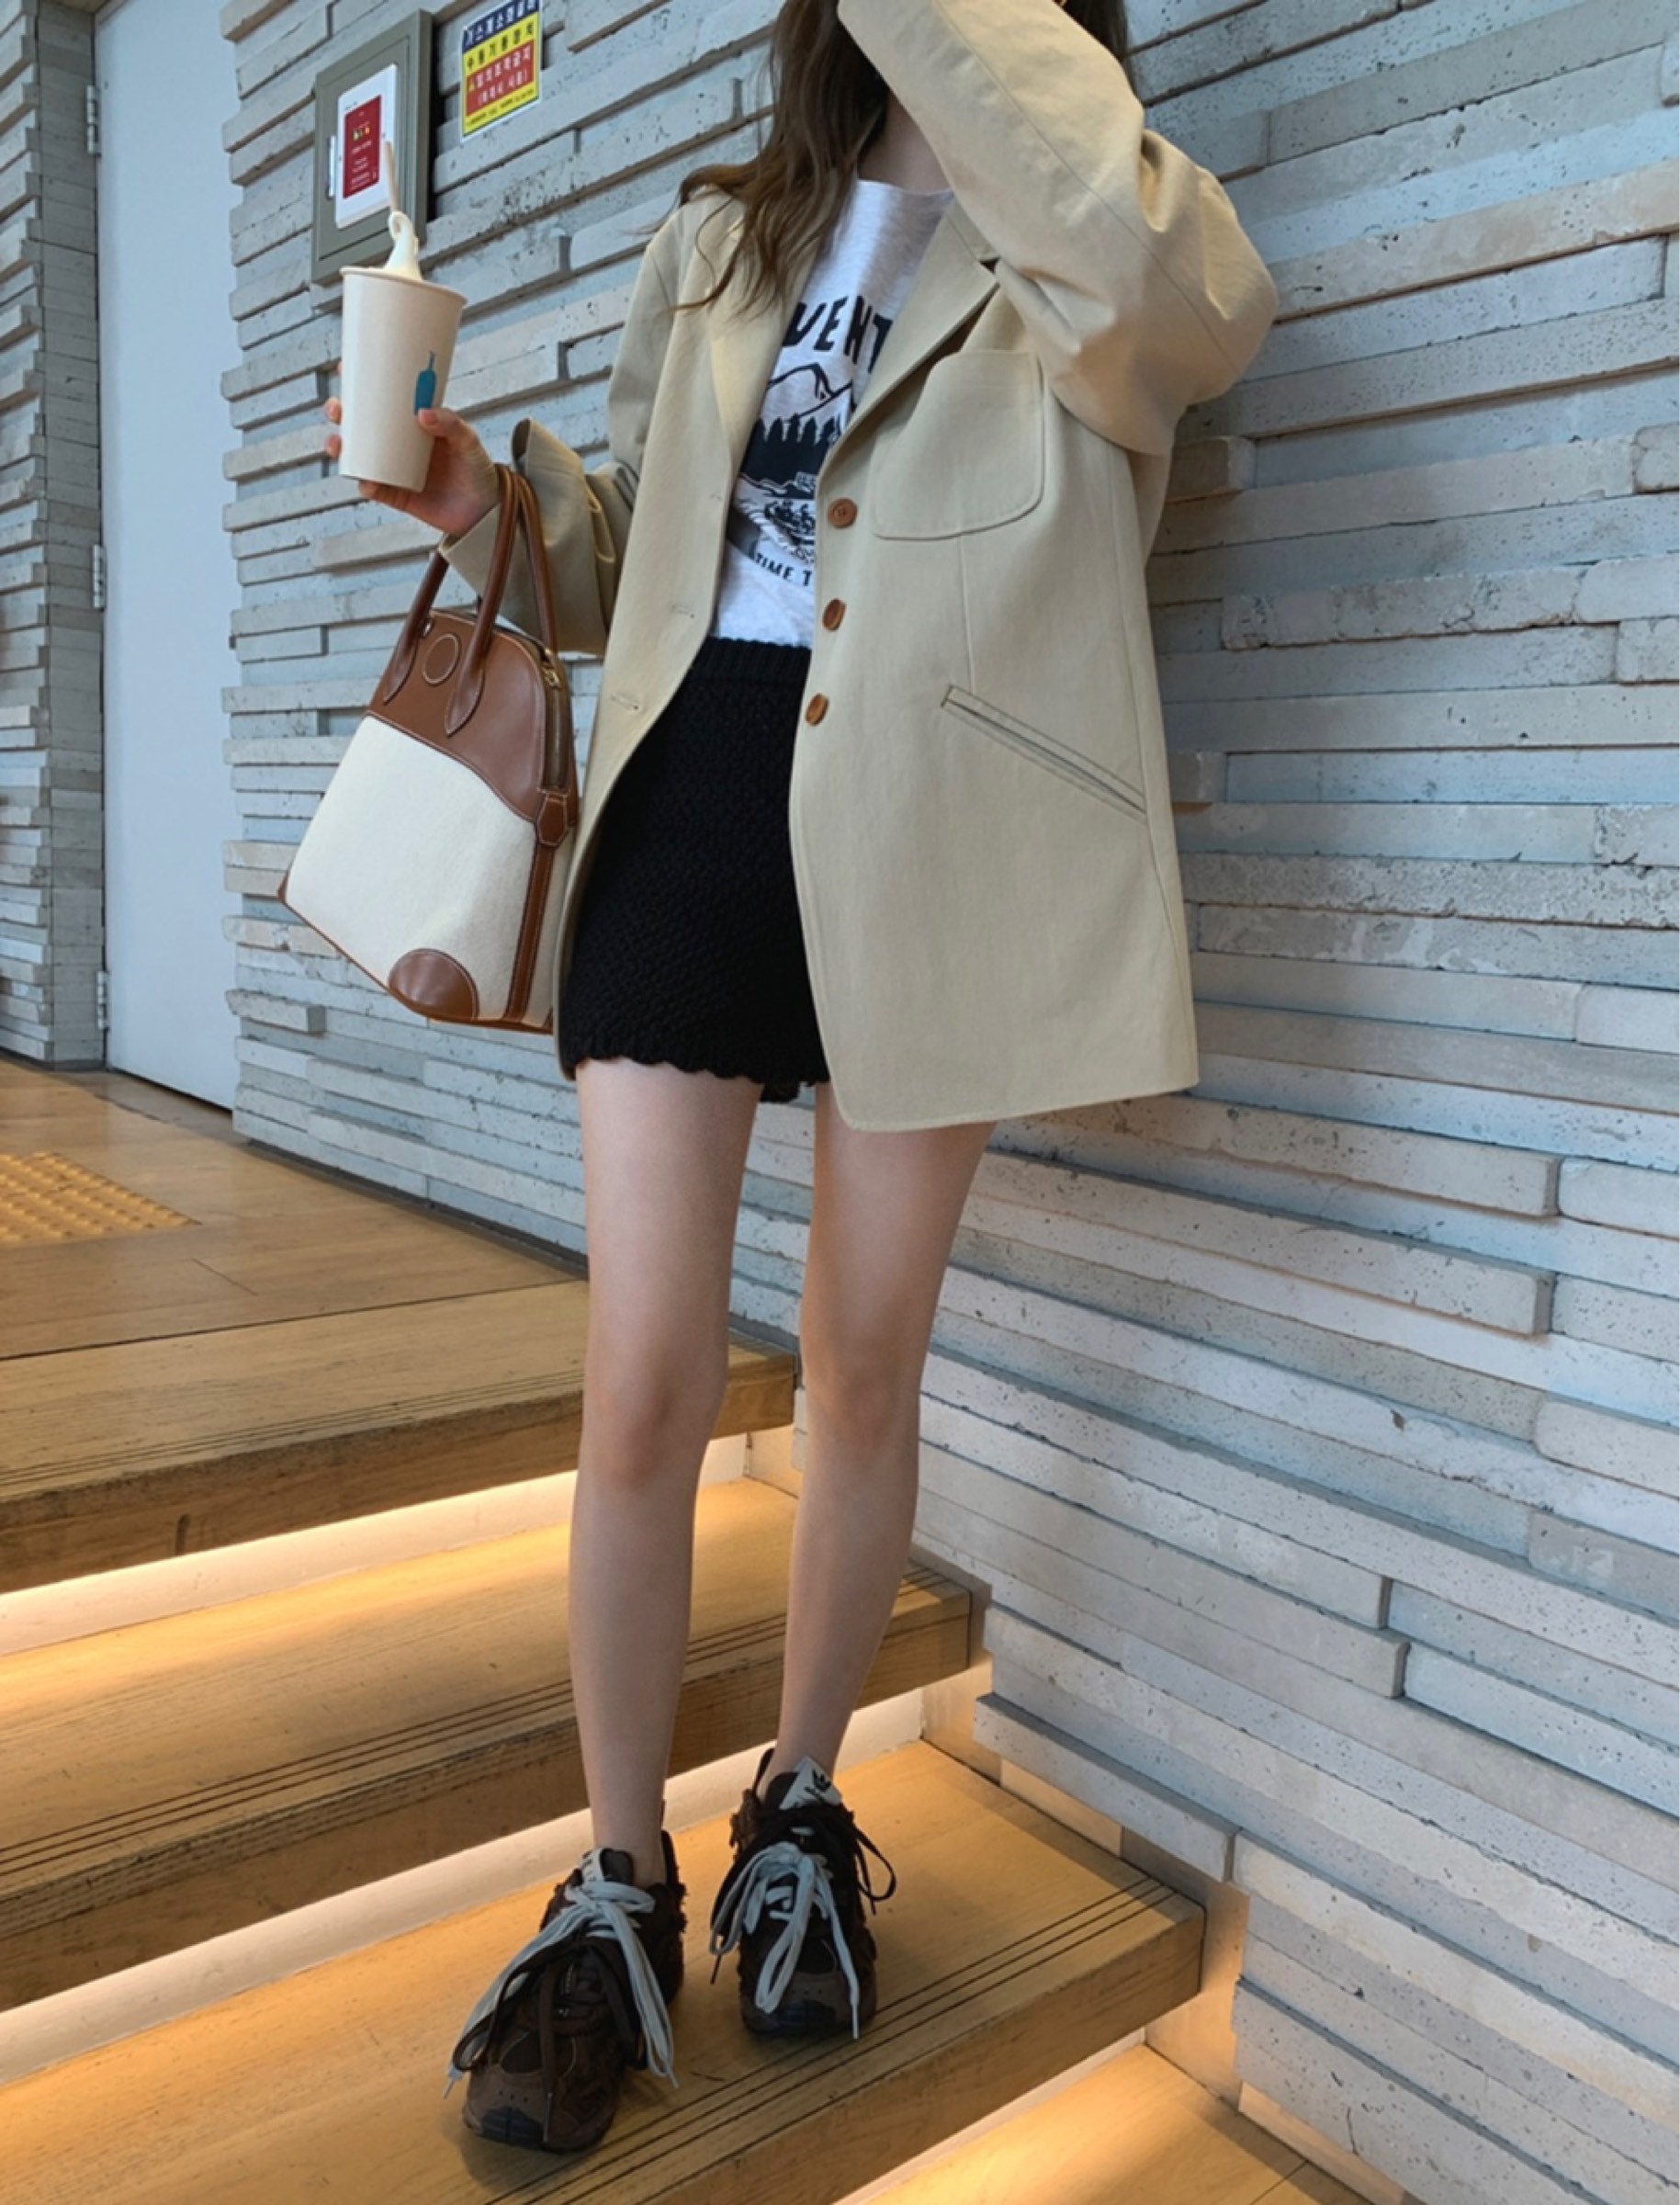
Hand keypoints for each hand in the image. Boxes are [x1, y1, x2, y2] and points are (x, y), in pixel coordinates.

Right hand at [322, 361, 499, 536]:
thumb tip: (423, 413)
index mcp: (412, 424)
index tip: (346, 370)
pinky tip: (364, 480)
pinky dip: (365, 485)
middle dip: (341, 416)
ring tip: (338, 444)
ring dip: (342, 448)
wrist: (486, 512)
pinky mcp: (397, 495)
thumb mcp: (469, 441)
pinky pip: (374, 489)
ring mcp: (395, 470)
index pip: (382, 400)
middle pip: (360, 426)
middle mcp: (398, 445)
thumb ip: (452, 424)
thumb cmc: (478, 470)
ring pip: (358, 457)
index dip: (360, 385)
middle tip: (337, 409)